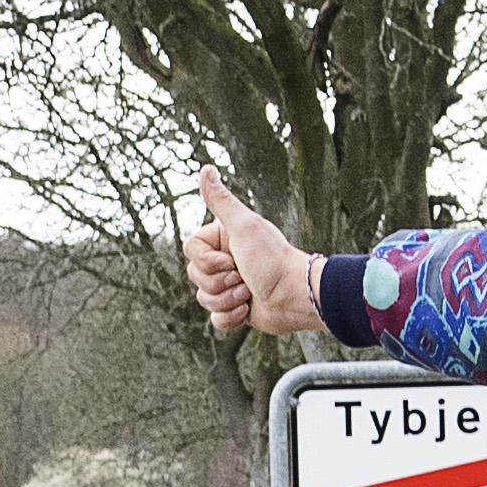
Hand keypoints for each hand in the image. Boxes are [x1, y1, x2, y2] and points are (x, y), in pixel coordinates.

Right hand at [181, 173, 327, 341]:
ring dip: (227, 299)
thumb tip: (205, 168)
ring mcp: (230, 285)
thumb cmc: (272, 260)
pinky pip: (215, 319)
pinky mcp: (236, 308)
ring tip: (249, 293)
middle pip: (195, 276)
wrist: (295, 297)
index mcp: (223, 239)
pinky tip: (247, 309)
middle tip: (243, 276)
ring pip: (203, 298)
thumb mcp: (244, 226)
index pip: (191, 250)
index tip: (230, 259)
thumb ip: (221, 200)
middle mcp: (225, 260)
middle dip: (219, 282)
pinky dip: (230, 317)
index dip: (206, 260)